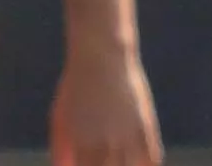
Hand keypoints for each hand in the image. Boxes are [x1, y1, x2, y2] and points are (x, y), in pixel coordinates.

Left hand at [51, 46, 163, 165]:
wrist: (102, 56)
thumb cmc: (76, 87)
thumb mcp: (60, 117)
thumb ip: (60, 149)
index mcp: (83, 145)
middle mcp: (107, 145)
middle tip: (105, 162)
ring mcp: (129, 138)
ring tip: (120, 161)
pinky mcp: (146, 129)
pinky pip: (151, 161)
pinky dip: (146, 165)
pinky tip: (138, 161)